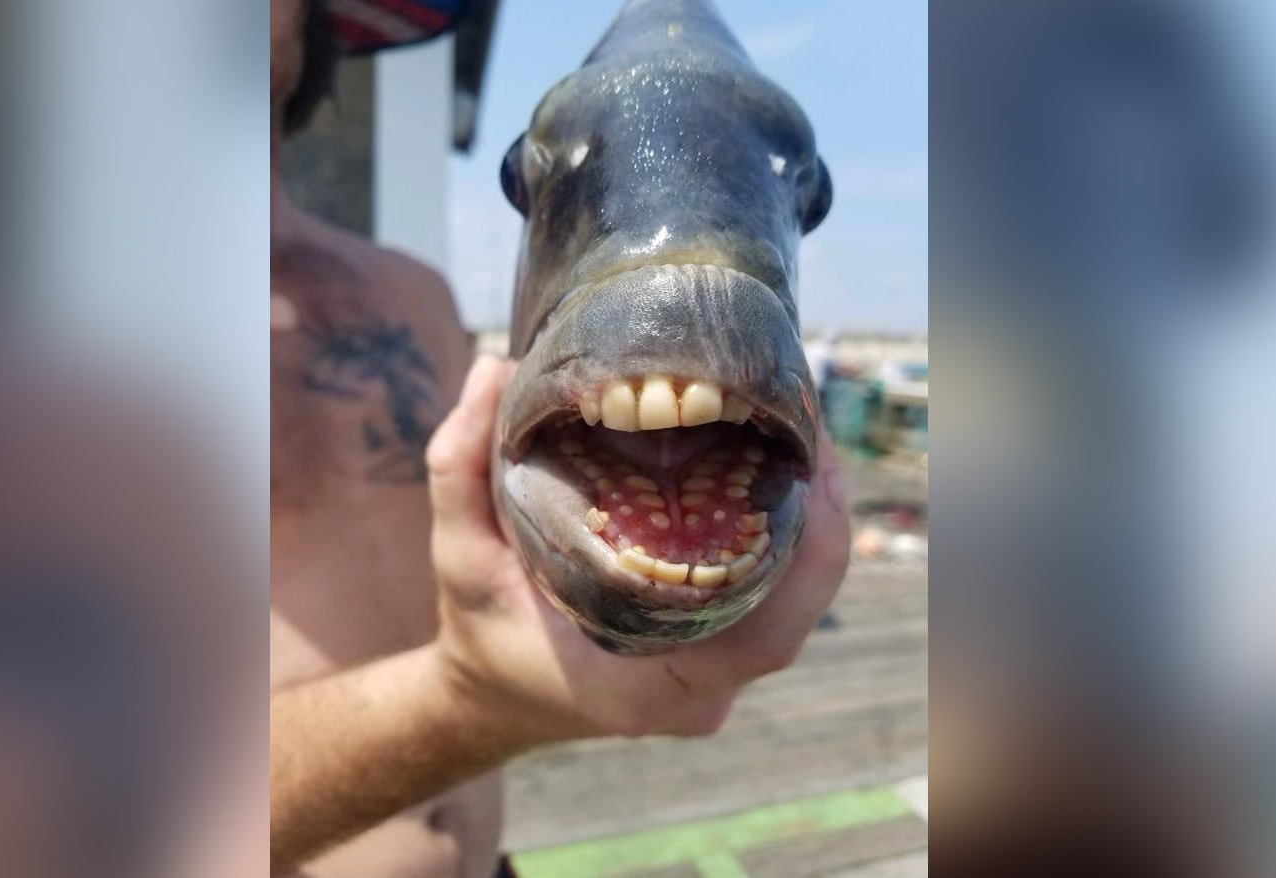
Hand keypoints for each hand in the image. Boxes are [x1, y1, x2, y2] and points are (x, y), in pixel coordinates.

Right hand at [425, 356, 851, 745]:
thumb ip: (461, 465)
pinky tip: (782, 461)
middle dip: (818, 511)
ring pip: (793, 596)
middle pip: (796, 606)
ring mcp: (717, 673)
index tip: (817, 468)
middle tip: (808, 418)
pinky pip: (775, 591)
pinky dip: (788, 528)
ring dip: (809, 514)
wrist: (492, 691)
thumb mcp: (457, 553)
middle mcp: (698, 691)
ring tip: (802, 426)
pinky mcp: (720, 646)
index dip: (813, 558)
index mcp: (643, 687)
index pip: (767, 639)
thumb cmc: (480, 629)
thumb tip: (494, 366)